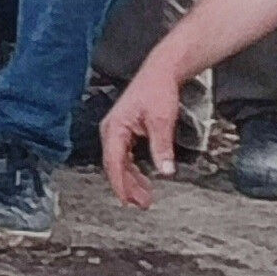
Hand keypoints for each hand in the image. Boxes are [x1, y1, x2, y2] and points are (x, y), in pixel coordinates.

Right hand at [99, 66, 186, 209]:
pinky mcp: (125, 130)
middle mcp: (111, 130)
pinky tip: (143, 179)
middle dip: (127, 186)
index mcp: (115, 127)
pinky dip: (133, 169)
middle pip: (114, 166)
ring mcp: (117, 130)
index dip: (120, 185)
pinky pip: (125, 156)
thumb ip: (162, 147)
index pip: (113, 163)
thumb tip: (165, 171)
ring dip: (131, 180)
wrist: (161, 71)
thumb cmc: (158, 90)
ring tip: (145, 196)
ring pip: (119, 163)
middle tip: (142, 203)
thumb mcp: (162, 121)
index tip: (126, 201)